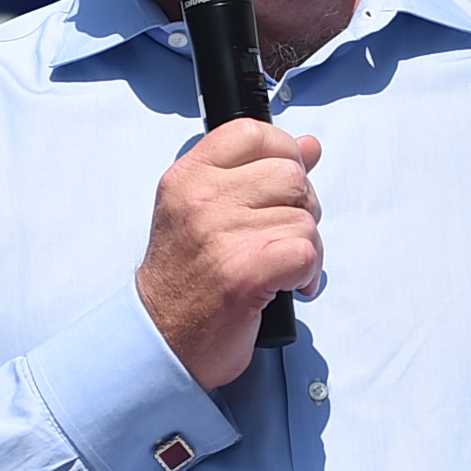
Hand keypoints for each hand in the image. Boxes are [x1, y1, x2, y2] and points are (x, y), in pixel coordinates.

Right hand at [137, 120, 325, 388]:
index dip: (283, 154)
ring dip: (306, 247)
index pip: (252, 132)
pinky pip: (306, 251)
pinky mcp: (245, 272)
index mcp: (187, 176)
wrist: (161, 338)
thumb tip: (310, 147)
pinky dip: (308, 273)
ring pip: (304, 217)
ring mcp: (221, 234)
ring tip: (280, 268)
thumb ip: (255, 174)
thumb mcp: (205, 212)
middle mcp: (200, 198)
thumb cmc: (185, 279)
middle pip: (290, 175)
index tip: (282, 186)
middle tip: (282, 236)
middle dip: (302, 207)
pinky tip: (288, 286)